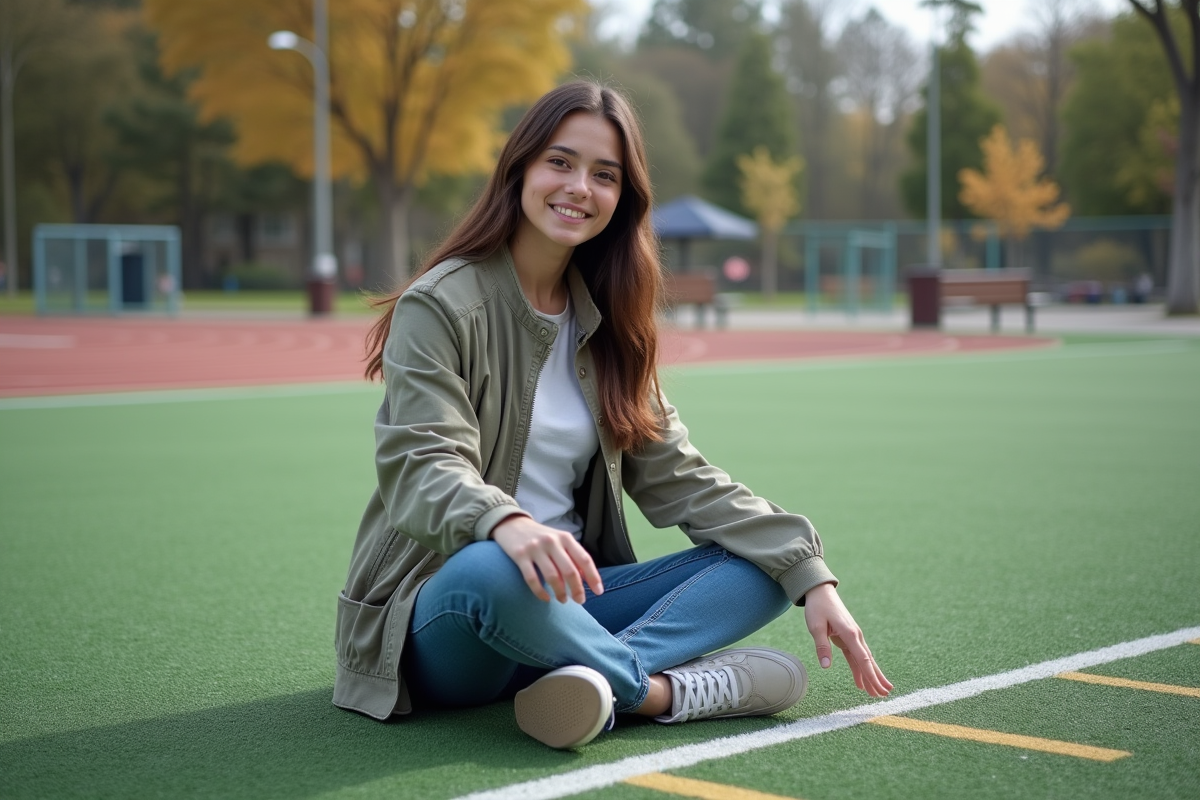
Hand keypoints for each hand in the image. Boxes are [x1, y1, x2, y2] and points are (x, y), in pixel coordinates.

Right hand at [490, 516, 602, 603]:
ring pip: (552, 576)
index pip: (584, 559)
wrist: (512, 524)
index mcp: (565, 538)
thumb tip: (587, 578)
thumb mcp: (559, 540)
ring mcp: (535, 548)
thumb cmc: (541, 537)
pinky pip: (532, 578)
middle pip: (570, 570)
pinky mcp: (520, 555)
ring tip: (563, 600)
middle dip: (577, 589)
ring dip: (560, 592)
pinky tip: (546, 598)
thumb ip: (572, 556)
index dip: (593, 577)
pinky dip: (540, 592)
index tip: (598, 591)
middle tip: (580, 601)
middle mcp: (552, 542)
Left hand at [803, 582, 892, 697]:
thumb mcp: (815, 626)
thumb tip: (826, 666)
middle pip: (868, 661)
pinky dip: (859, 670)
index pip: (862, 658)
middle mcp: (855, 636)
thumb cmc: (818, 607)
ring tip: (878, 693)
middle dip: (876, 679)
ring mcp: (853, 637)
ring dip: (870, 676)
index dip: (870, 675)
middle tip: (885, 695)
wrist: (820, 591)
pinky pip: (855, 657)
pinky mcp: (848, 637)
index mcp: (849, 633)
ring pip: (864, 660)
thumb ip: (822, 646)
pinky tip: (861, 683)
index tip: (879, 688)